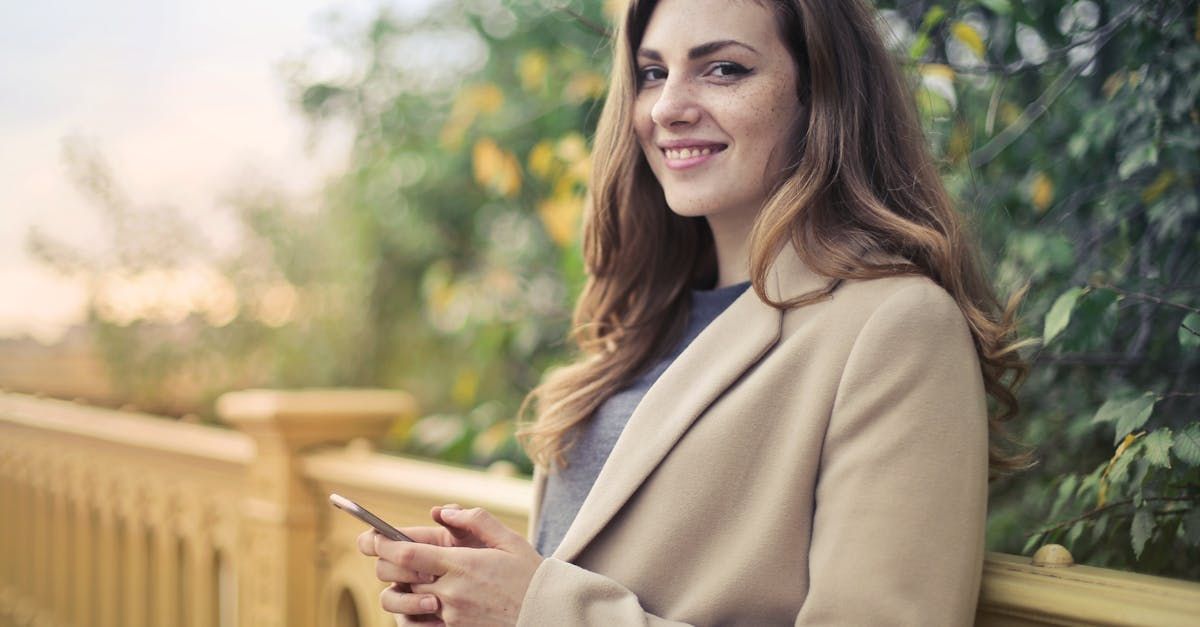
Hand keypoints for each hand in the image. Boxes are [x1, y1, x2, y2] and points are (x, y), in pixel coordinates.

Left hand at [369, 506, 543, 626]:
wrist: (547, 614)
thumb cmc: (530, 575)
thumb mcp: (509, 540)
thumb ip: (476, 520)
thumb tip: (444, 511)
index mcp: (462, 565)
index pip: (407, 555)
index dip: (384, 545)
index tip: (374, 537)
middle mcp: (452, 592)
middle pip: (401, 579)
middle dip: (388, 566)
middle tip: (387, 556)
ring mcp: (452, 616)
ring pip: (410, 601)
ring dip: (405, 589)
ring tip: (414, 578)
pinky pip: (425, 622)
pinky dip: (420, 609)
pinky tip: (428, 600)